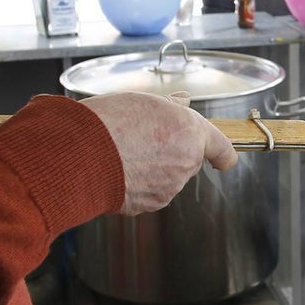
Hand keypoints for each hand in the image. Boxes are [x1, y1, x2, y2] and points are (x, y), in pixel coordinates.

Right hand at [80, 92, 238, 215]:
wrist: (81, 154)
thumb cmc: (110, 122)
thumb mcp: (144, 100)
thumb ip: (170, 106)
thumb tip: (183, 102)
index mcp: (190, 133)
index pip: (222, 149)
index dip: (223, 153)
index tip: (223, 158)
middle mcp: (185, 163)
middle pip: (188, 160)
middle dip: (172, 152)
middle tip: (144, 138)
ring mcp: (168, 187)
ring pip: (167, 177)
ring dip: (153, 168)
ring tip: (125, 152)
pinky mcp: (148, 204)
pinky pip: (149, 192)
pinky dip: (137, 184)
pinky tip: (118, 169)